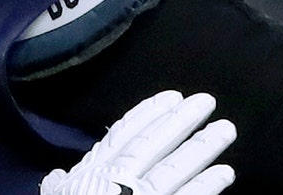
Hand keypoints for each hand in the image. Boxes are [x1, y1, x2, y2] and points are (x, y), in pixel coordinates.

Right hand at [40, 91, 236, 194]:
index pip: (123, 136)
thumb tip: (56, 174)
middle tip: (207, 101)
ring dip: (203, 147)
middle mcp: (119, 180)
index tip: (172, 97)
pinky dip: (207, 185)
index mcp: (93, 173)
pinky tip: (226, 172)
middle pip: (154, 143)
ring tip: (226, 130)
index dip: (149, 114)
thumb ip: (60, 186)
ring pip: (175, 168)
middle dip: (182, 120)